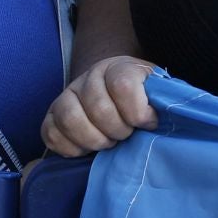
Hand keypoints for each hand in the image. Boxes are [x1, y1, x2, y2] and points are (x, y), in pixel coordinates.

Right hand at [41, 55, 156, 156]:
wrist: (118, 91)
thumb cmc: (144, 99)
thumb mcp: (158, 92)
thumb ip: (164, 100)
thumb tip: (167, 115)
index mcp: (119, 67)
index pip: (123, 85)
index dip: (138, 112)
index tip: (149, 123)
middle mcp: (90, 77)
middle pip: (98, 107)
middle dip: (118, 131)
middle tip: (127, 135)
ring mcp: (68, 95)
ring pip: (70, 118)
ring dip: (94, 139)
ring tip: (108, 143)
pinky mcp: (53, 115)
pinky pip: (51, 133)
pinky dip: (70, 147)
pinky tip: (87, 149)